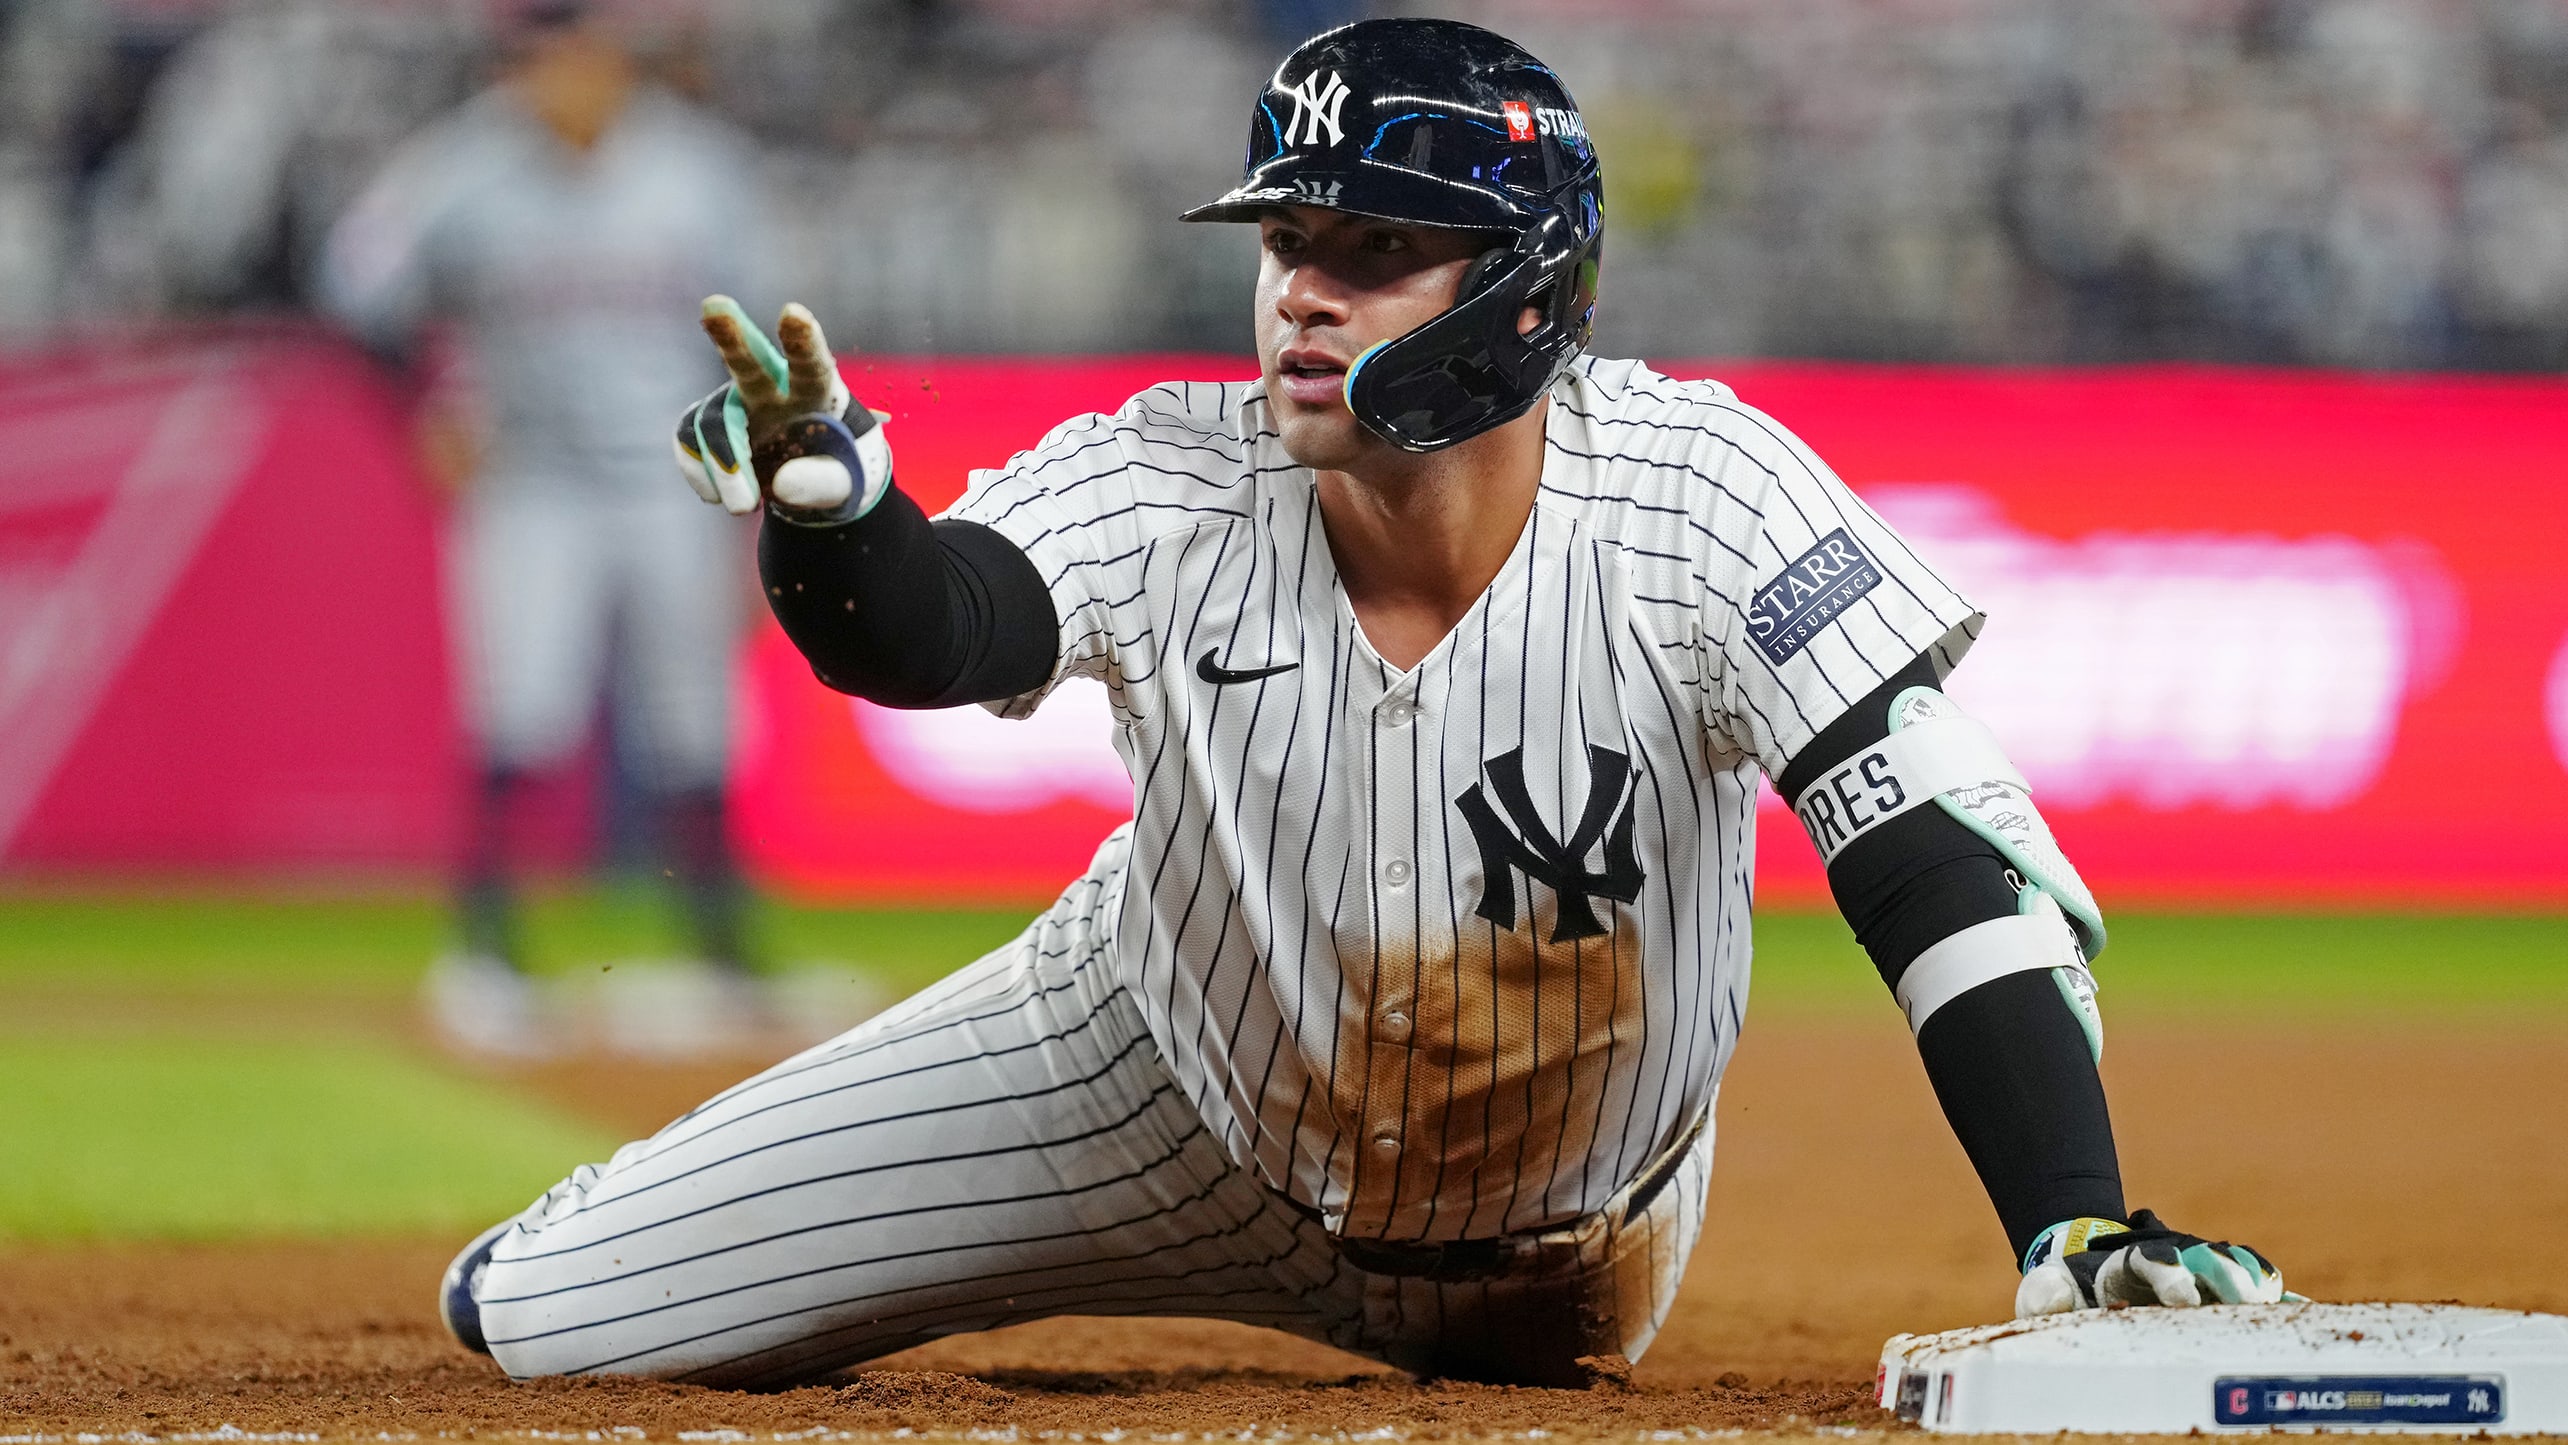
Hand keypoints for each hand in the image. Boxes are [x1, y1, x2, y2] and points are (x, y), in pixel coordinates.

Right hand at [673, 296, 883, 517]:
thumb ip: (821, 483)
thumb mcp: (845, 484)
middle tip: (714, 305)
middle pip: (749, 361)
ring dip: (725, 468)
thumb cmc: (840, 471)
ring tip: (745, 509)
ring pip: (713, 421)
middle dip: (731, 336)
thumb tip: (782, 486)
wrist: (814, 481)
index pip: (812, 364)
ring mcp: (736, 402)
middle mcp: (773, 388)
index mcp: (818, 392)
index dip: (802, 340)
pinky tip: (720, 498)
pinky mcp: (709, 422)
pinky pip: (688, 441)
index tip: (794, 313)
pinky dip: (703, 476)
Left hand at [2015, 1209, 2290, 1315]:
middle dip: (2227, 1275)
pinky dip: (2281, 1296)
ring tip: (2272, 1305)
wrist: (2100, 1267)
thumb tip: (2051, 1299)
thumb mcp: (2052, 1286)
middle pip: (2209, 1255)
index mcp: (2134, 1257)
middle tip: (2243, 1299)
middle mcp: (2179, 1254)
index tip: (2182, 1298)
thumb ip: (2046, 1292)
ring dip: (2258, 1281)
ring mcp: (2207, 1265)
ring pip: (2241, 1263)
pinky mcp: (2228, 1284)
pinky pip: (2261, 1283)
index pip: (2154, 1258)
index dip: (2171, 1274)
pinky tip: (2299, 1311)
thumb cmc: (2077, 1286)